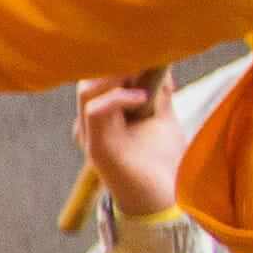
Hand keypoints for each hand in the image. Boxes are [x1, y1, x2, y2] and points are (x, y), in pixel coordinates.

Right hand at [72, 69, 194, 223]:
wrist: (165, 199)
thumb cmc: (162, 161)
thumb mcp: (162, 117)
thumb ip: (157, 91)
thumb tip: (159, 62)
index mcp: (104, 114)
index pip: (100, 74)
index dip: (122, 59)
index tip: (151, 53)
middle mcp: (91, 123)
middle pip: (90, 77)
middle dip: (118, 63)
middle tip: (148, 60)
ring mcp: (91, 135)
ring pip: (87, 90)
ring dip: (116, 77)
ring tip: (143, 79)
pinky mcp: (97, 147)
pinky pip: (95, 111)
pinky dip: (118, 98)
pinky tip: (141, 99)